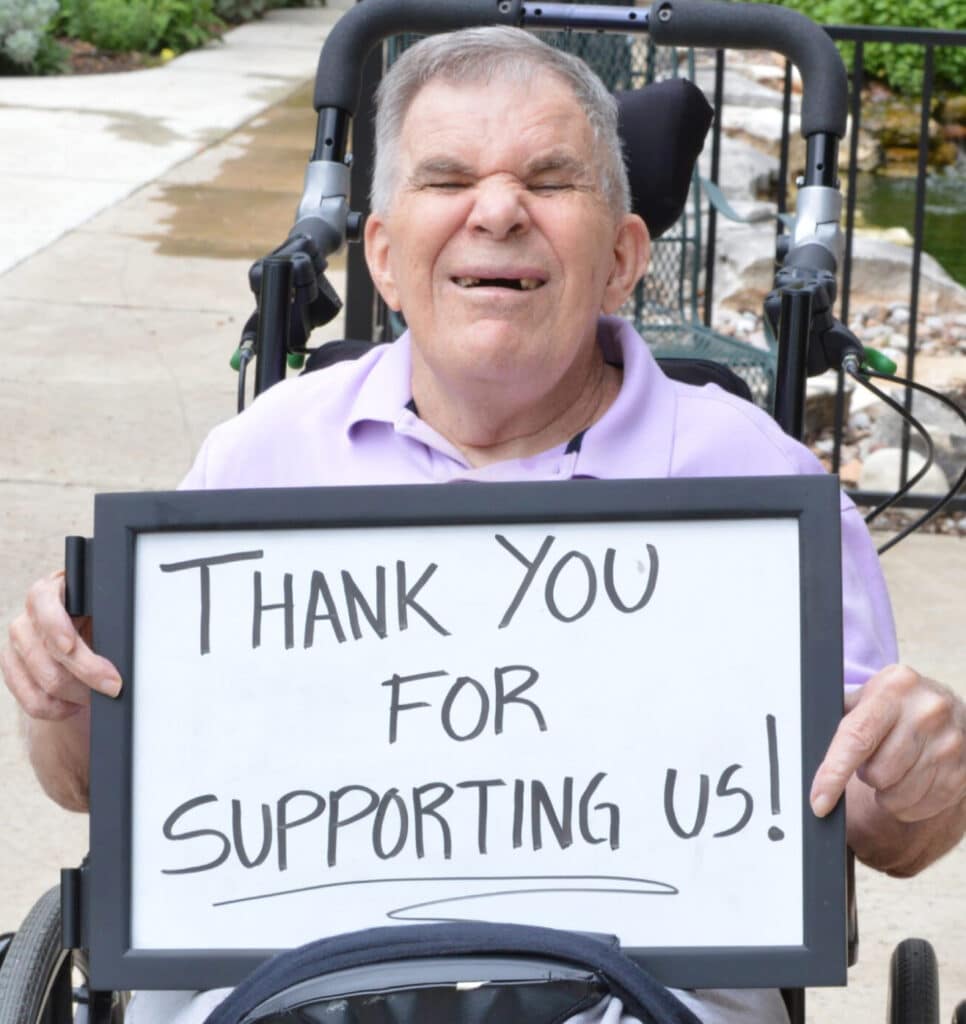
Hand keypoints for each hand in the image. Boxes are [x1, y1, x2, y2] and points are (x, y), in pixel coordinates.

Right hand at [1, 570, 121, 720]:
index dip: (55, 626)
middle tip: (113, 685)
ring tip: (95, 693)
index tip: (70, 646)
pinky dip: (57, 708)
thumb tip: (124, 645)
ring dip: (76, 693)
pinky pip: (31, 699)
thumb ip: (107, 621)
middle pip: (47, 650)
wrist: (84, 646)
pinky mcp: (11, 667)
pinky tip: (73, 704)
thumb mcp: (106, 616)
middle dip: (86, 673)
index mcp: (55, 589)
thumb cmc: (98, 624)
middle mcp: (32, 613)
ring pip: (43, 678)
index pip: (44, 601)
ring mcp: (18, 641)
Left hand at [811, 664, 965, 824]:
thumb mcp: (866, 698)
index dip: (833, 774)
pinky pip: (923, 807)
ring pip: (899, 795)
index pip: (856, 737)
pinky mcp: (964, 770)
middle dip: (868, 773)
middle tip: (875, 757)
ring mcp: (952, 741)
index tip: (819, 802)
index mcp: (894, 687)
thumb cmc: (893, 706)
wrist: (946, 707)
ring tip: (894, 766)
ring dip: (887, 791)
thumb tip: (802, 746)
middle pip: (878, 773)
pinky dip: (908, 803)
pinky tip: (912, 779)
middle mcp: (927, 710)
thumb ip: (839, 718)